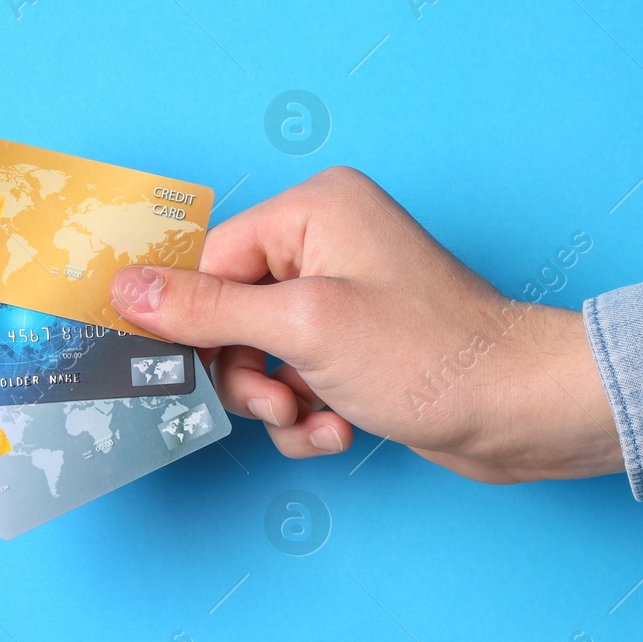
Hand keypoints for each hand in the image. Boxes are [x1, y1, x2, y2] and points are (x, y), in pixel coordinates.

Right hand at [108, 167, 623, 483]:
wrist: (519, 413)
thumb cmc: (429, 355)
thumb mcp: (301, 328)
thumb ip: (205, 309)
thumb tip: (123, 290)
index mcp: (314, 210)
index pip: (211, 261)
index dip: (198, 322)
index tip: (188, 370)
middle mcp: (326, 243)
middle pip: (229, 311)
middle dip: (245, 371)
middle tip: (276, 400)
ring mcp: (342, 297)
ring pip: (258, 354)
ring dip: (275, 401)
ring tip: (315, 418)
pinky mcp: (356, 346)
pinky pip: (294, 378)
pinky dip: (305, 413)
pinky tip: (338, 431)